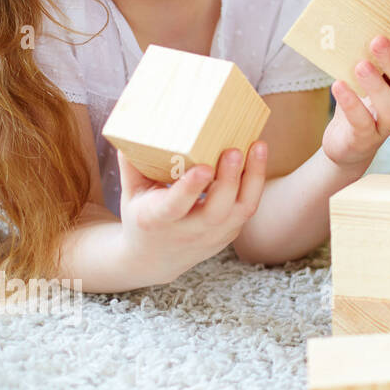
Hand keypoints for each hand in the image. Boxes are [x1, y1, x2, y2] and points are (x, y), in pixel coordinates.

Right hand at [118, 143, 267, 283]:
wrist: (153, 261)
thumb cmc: (142, 218)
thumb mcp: (131, 194)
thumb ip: (133, 164)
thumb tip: (136, 128)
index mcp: (157, 220)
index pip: (175, 206)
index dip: (190, 188)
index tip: (204, 167)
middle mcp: (188, 231)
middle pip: (216, 210)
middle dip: (228, 180)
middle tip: (235, 150)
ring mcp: (213, 235)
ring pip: (241, 210)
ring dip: (253, 177)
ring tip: (258, 146)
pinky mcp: (229, 233)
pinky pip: (247, 207)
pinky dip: (255, 182)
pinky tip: (257, 156)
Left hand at [324, 33, 389, 171]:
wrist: (346, 140)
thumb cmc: (358, 98)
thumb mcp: (366, 73)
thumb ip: (368, 54)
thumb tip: (356, 18)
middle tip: (377, 41)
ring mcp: (386, 124)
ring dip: (376, 84)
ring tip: (360, 65)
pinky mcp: (365, 138)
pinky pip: (363, 123)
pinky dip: (351, 104)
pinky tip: (338, 86)